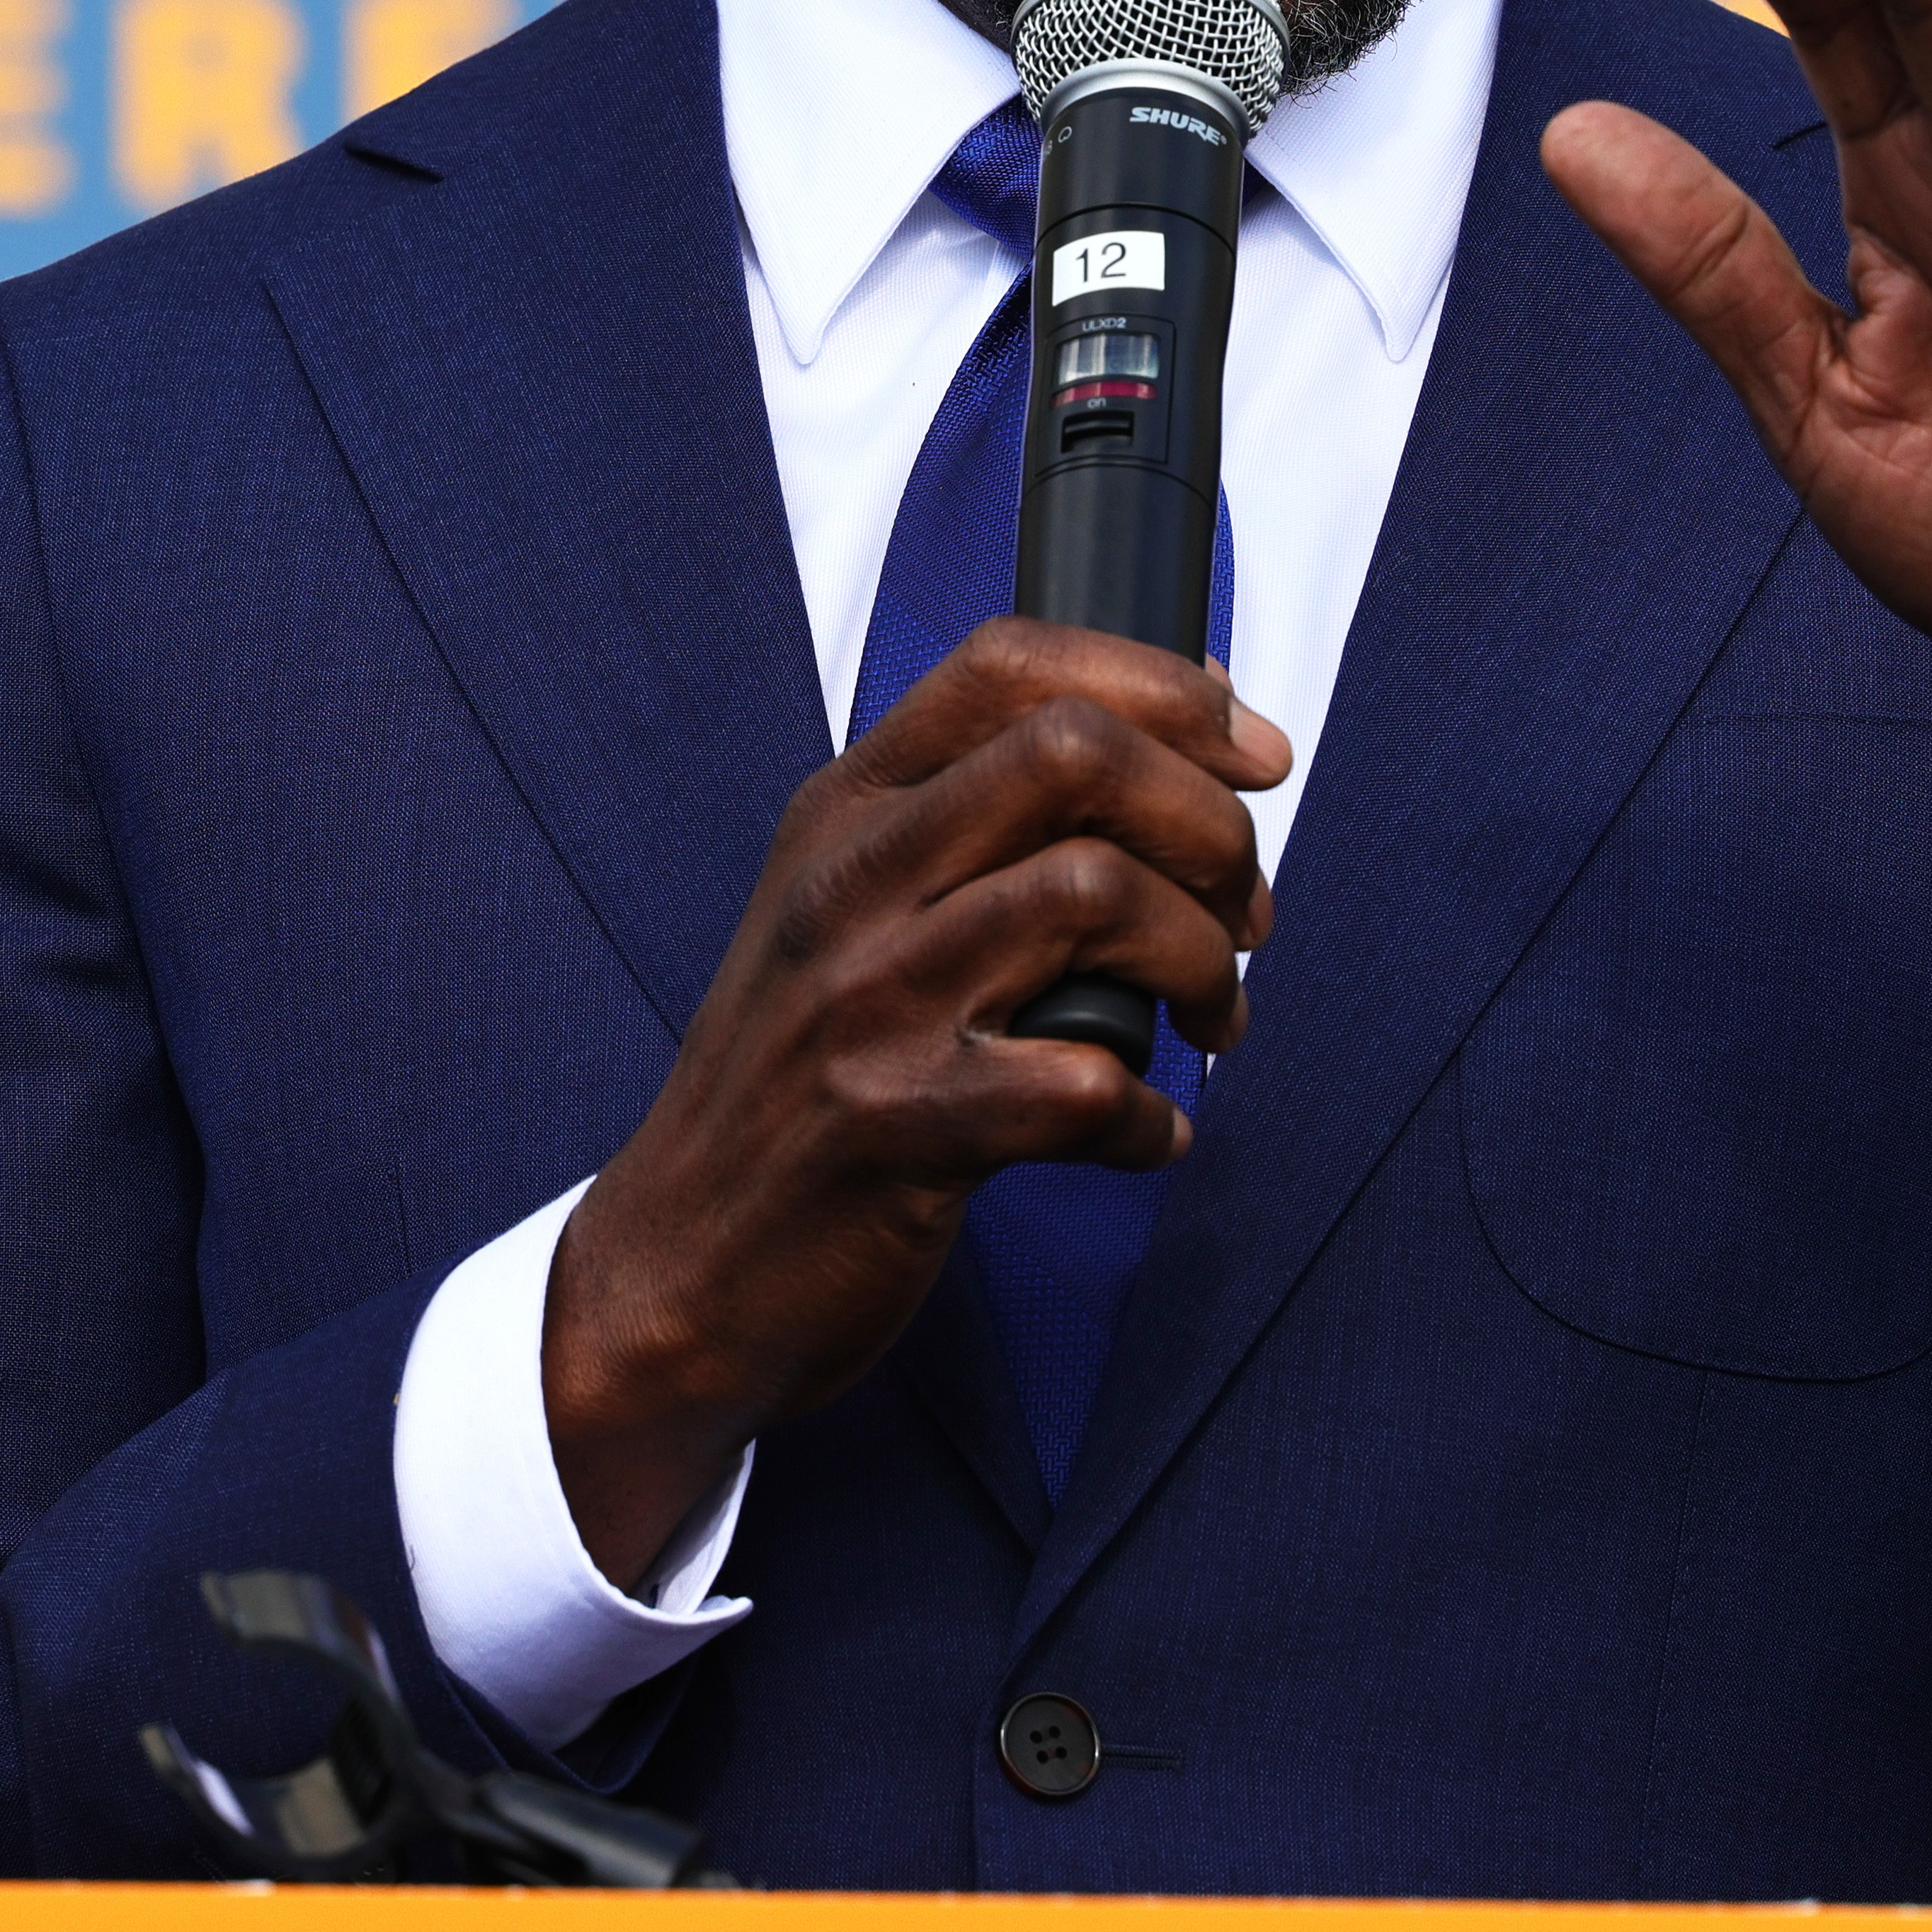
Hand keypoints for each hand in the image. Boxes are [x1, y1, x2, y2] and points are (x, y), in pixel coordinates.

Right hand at [542, 620, 1285, 1585]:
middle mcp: (850, 882)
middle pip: (1073, 753)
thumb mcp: (855, 911)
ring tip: (1209, 1020)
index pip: (1009, 664)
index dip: (1164, 687)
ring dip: (1202, 961)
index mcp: (845, 811)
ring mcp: (868, 1001)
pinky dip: (1149, 1116)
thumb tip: (1188, 727)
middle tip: (1243, 908)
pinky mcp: (898, 1129)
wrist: (678, 1267)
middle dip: (1208, 821)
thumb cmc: (802, 1082)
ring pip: (1096, 893)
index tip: (1253, 754)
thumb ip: (986, 821)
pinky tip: (1141, 1135)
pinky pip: (1085, 1082)